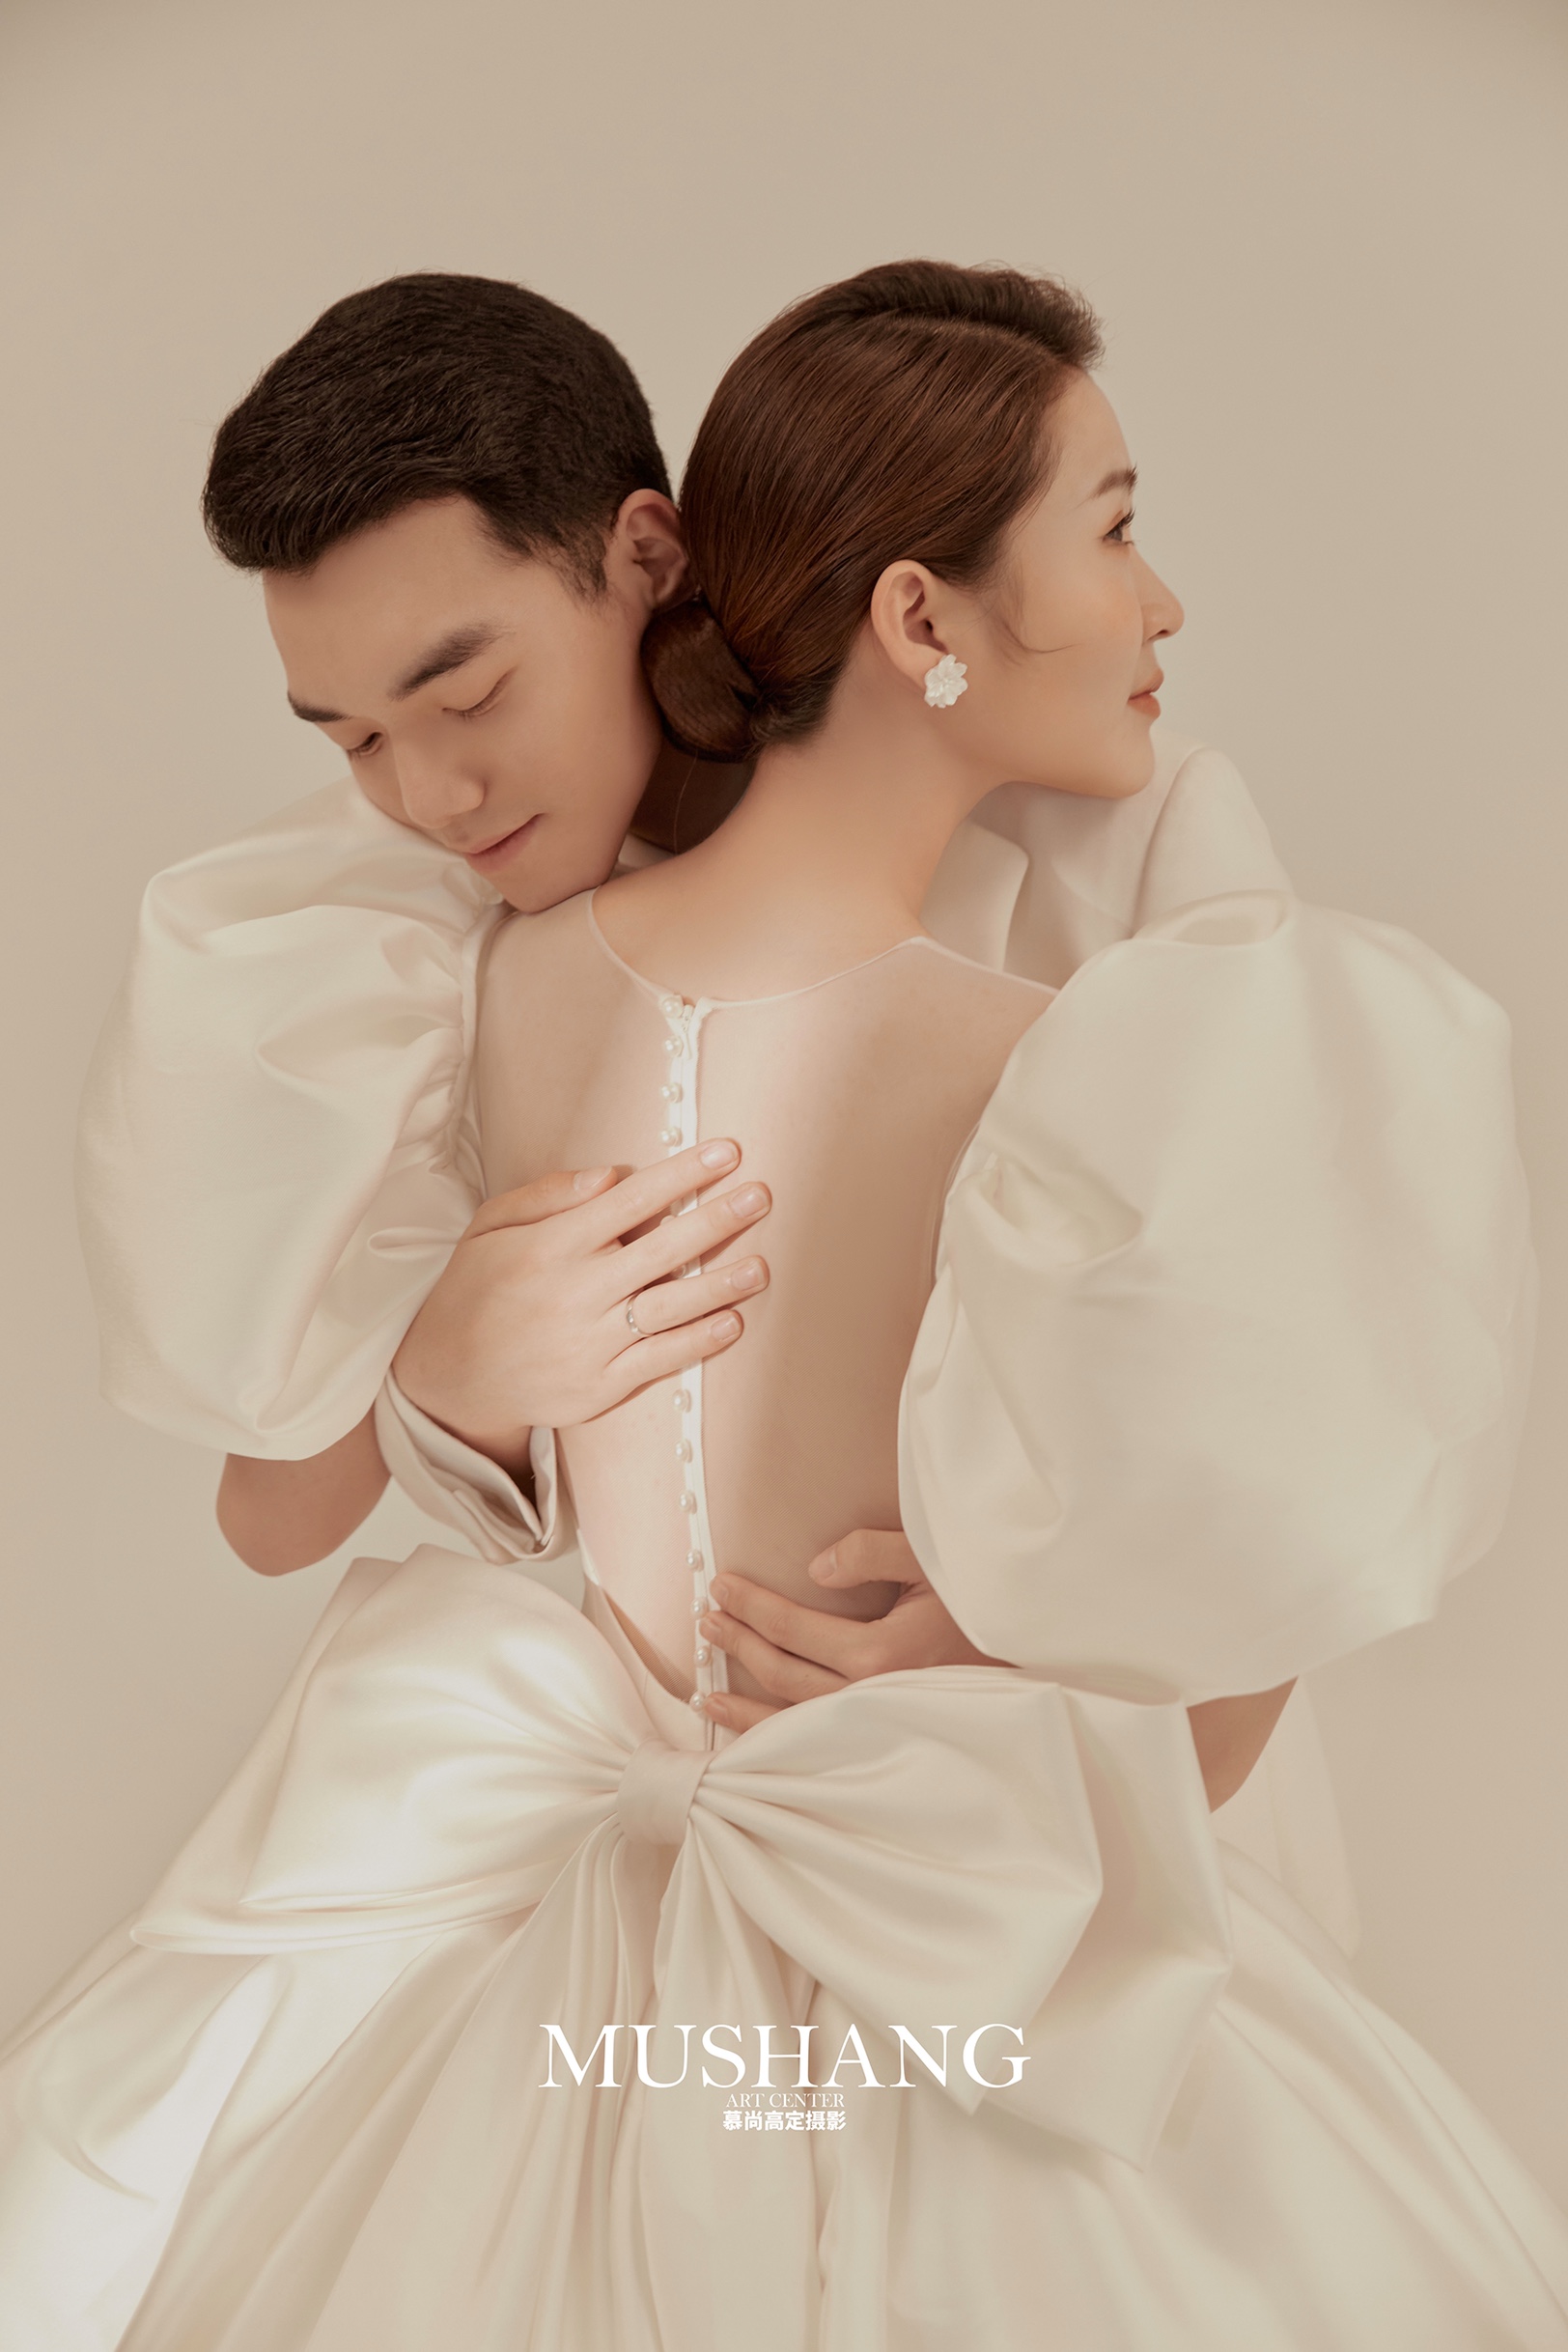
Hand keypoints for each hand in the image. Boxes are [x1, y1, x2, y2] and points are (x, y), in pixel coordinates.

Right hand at [392, 1141, 770, 1472]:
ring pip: (670, 1308)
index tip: (727, 1152)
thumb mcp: (489, 1227)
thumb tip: (611, 1175)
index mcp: (551, 1245)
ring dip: (721, 1285)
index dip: (683, 1175)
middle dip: (718, 1220)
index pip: (631, 1201)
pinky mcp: (598, 1386)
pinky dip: (698, 1342)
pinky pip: (659, 1360)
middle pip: (662, 1251)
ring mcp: (589, 1342)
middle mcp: (575, 1292)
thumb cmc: (476, 1289)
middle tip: (762, 1196)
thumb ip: (547, 1195)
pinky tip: (732, 1321)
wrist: (448, 1378)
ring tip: (762, 1265)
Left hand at [697, 1529, 1012, 1731]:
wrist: (1035, 1650)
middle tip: (707, 1619)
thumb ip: (870, 1552)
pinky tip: (752, 1739)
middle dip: (739, 1643)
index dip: (751, 1605)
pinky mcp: (886, 1740)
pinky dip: (777, 1743)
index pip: (793, 1629)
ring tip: (705, 1691)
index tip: (721, 1586)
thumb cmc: (982, 1600)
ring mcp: (877, 1727)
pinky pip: (817, 1746)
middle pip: (783, 1673)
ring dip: (744, 1703)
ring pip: (792, 1722)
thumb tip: (814, 1570)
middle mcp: (871, 1698)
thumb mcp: (933, 1558)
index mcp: (880, 1653)